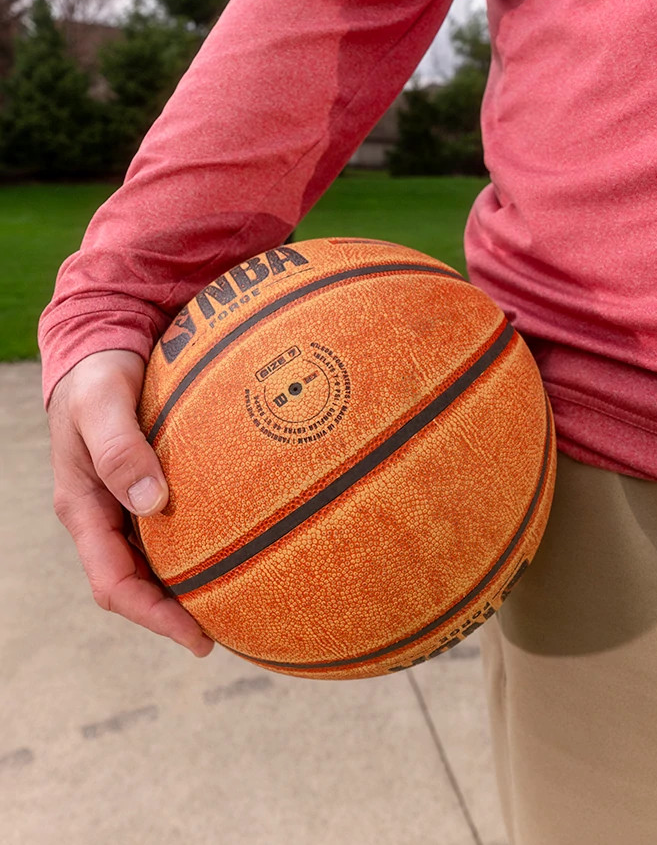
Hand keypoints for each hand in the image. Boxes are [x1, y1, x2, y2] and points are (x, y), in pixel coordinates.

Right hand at [48, 349, 213, 656]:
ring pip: (158, 559)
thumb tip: (151, 503)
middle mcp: (107, 515)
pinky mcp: (150, 483)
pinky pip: (176, 526)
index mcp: (85, 509)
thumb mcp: (101, 404)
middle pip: (139, 584)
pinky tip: (242, 540)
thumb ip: (119, 448)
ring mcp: (128, 502)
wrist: (100, 346)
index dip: (155, 617)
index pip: (115, 585)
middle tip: (234, 630)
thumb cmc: (97, 375)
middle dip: (179, 613)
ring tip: (243, 599)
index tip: (199, 638)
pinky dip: (203, 542)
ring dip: (192, 582)